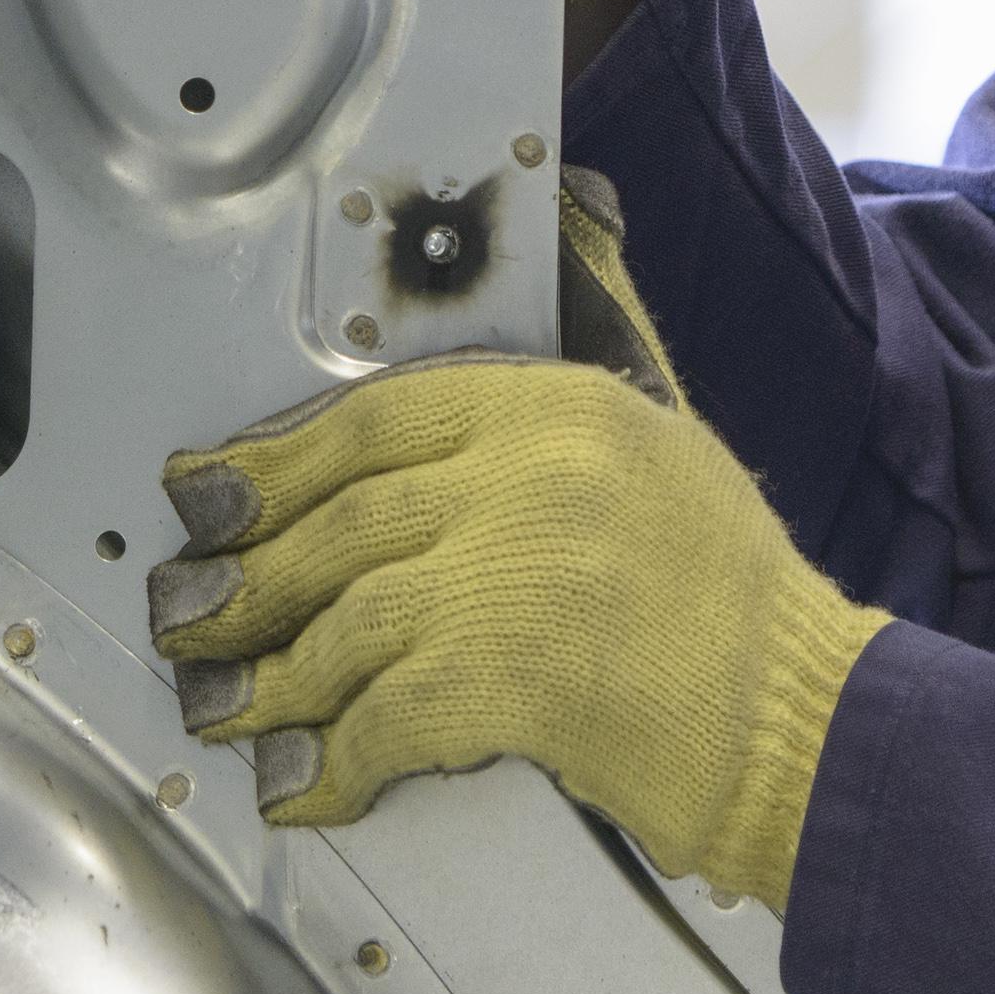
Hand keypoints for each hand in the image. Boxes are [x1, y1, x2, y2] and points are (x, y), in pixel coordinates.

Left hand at [151, 353, 881, 905]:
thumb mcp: (663, 425)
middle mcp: (528, 475)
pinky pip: (381, 716)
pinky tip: (304, 784)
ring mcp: (516, 578)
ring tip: (223, 707)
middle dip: (247, 579)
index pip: (371, 414)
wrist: (806, 715)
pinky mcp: (515, 683)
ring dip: (267, 680)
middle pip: (339, 521)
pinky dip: (331, 760)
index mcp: (556, 404)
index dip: (271, 462)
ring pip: (340, 620)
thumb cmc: (734, 590)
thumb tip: (578, 210)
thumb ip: (598, 322)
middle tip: (189, 615)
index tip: (208, 494)